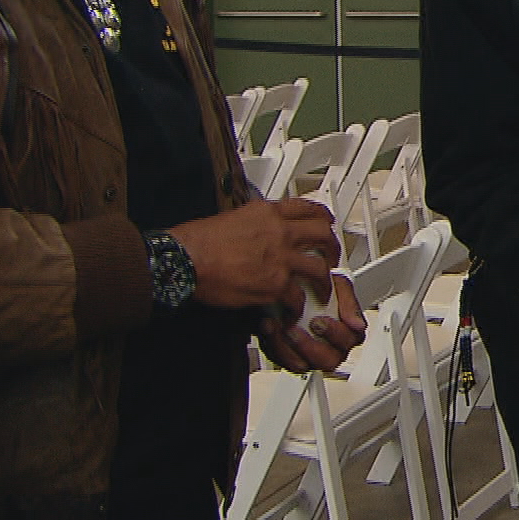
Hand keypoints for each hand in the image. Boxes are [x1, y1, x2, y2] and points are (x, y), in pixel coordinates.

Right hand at [168, 197, 339, 310]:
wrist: (185, 260)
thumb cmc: (198, 241)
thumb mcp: (232, 217)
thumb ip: (254, 221)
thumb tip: (259, 227)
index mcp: (267, 213)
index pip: (306, 207)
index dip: (322, 216)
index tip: (326, 222)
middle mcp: (279, 232)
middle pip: (322, 233)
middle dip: (333, 246)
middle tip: (333, 256)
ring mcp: (280, 259)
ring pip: (319, 268)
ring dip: (324, 282)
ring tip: (323, 290)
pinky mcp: (274, 285)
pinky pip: (297, 297)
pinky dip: (297, 307)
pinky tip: (294, 312)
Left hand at [254, 273, 367, 372]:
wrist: (290, 287)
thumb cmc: (317, 287)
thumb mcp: (336, 285)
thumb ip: (349, 303)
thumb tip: (358, 325)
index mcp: (348, 334)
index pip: (350, 341)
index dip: (335, 334)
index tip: (319, 321)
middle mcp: (331, 349)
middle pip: (329, 361)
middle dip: (311, 346)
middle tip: (297, 329)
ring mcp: (311, 355)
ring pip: (306, 366)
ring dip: (291, 348)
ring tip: (281, 329)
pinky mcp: (291, 358)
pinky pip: (284, 363)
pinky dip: (275, 347)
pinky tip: (270, 329)